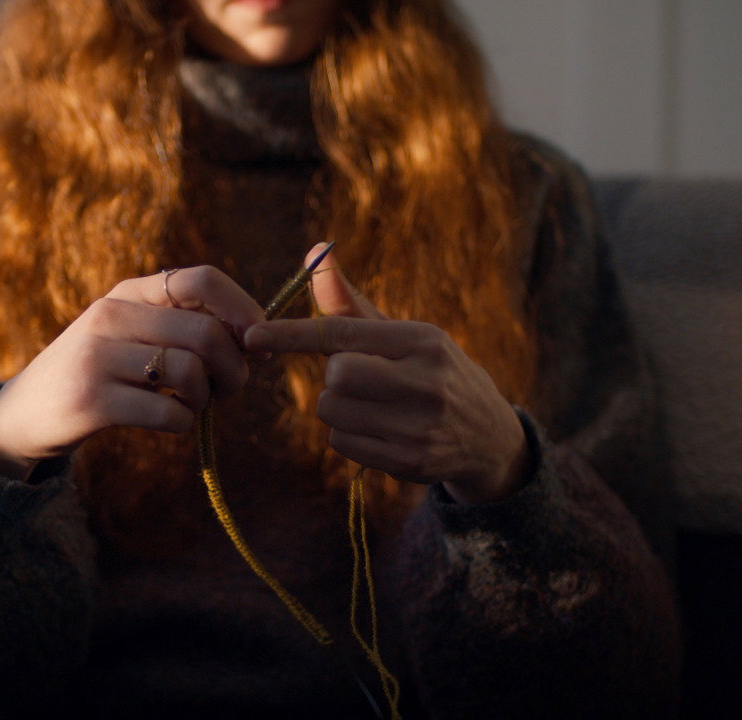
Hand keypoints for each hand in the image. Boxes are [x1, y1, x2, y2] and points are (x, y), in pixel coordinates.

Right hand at [0, 266, 264, 478]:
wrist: (21, 415)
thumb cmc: (96, 375)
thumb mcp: (130, 335)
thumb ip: (183, 327)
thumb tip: (258, 337)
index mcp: (128, 293)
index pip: (202, 280)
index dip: (243, 310)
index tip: (257, 344)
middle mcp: (111, 316)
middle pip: (207, 333)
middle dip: (234, 369)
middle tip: (227, 390)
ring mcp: (96, 357)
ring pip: (191, 372)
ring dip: (207, 399)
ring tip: (192, 406)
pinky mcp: (91, 401)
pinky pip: (168, 411)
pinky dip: (183, 422)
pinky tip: (171, 422)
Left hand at [244, 245, 527, 503]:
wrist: (488, 435)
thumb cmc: (431, 372)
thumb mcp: (403, 335)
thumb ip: (351, 302)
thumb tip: (315, 253)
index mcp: (422, 340)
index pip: (343, 331)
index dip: (292, 334)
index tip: (253, 336)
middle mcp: (425, 382)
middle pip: (336, 375)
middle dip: (334, 378)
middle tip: (359, 380)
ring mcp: (419, 426)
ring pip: (332, 411)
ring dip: (339, 408)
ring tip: (375, 406)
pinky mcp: (410, 462)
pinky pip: (342, 443)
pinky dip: (348, 436)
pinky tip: (380, 431)